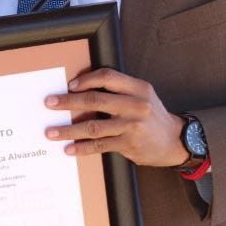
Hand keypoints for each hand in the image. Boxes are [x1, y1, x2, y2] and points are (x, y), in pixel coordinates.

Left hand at [43, 68, 186, 166]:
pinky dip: (82, 147)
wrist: (175, 141)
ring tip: (51, 132)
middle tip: (50, 103)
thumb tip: (83, 90)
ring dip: (69, 129)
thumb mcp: (143, 96)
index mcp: (138, 88)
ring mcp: (132, 126)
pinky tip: (70, 149)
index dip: (86, 80)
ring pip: (93, 126)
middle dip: (68, 101)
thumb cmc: (152, 117)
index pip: (108, 77)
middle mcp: (136, 105)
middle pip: (95, 99)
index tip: (69, 86)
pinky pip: (100, 145)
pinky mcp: (129, 144)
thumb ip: (119, 91)